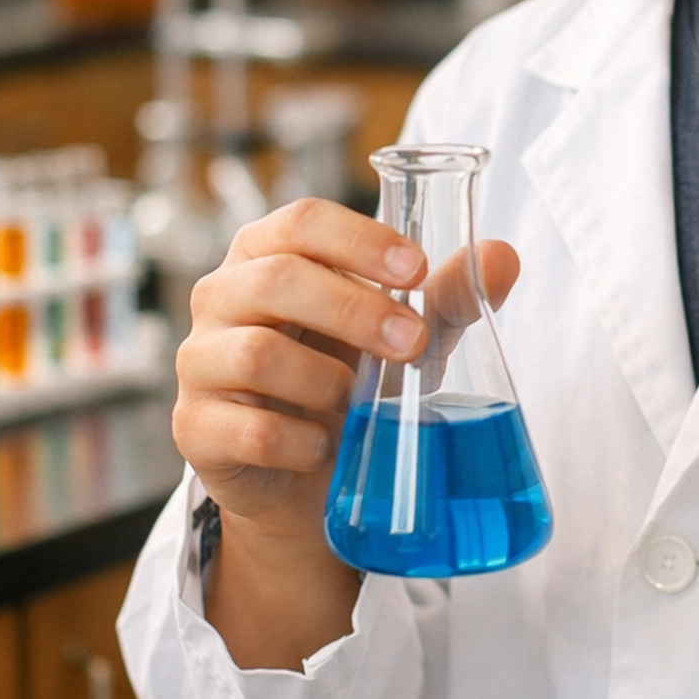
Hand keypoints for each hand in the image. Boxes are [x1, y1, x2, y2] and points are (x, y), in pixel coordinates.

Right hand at [173, 199, 518, 666]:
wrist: (304, 478)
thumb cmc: (349, 380)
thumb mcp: (404, 333)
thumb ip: (448, 296)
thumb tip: (503, 257)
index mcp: (268, 254)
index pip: (301, 220)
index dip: (358, 239)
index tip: (416, 269)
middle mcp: (222, 297)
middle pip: (278, 280)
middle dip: (355, 310)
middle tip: (412, 343)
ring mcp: (200, 362)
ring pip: (258, 355)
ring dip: (327, 381)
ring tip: (359, 403)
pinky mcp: (195, 429)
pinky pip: (250, 431)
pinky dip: (301, 442)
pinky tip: (326, 447)